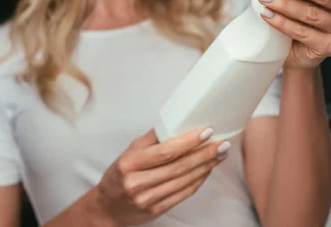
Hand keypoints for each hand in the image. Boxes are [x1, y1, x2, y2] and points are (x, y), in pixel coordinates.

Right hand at [94, 127, 228, 225]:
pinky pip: (184, 193)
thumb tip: (177, 121)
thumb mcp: (129, 151)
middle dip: (205, 153)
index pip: (165, 151)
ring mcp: (148, 199)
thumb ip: (152, 138)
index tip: (207, 132)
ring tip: (220, 154)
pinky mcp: (157, 210)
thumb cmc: (120, 174)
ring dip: (206, 166)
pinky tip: (208, 169)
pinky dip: (199, 180)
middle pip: (179, 166)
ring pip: (184, 180)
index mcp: (130, 163)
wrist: (108, 206)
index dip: (189, 141)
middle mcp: (138, 182)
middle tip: (222, 143)